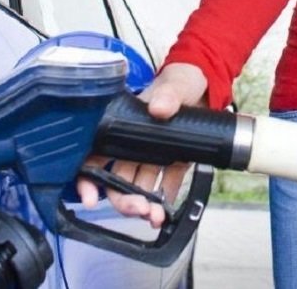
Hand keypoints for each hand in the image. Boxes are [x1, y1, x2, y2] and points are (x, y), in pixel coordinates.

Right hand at [74, 62, 208, 227]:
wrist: (209, 84)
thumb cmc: (182, 79)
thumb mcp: (174, 83)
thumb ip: (168, 93)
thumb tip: (159, 108)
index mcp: (122, 123)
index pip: (95, 154)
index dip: (87, 178)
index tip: (89, 198)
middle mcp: (132, 143)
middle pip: (117, 178)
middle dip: (123, 200)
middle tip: (138, 210)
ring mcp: (152, 154)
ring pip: (139, 186)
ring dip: (144, 205)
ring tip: (156, 217)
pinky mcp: (174, 160)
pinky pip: (165, 184)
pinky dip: (165, 200)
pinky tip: (167, 212)